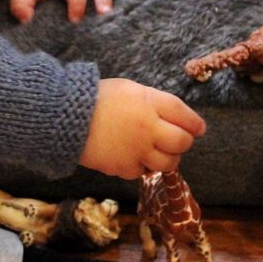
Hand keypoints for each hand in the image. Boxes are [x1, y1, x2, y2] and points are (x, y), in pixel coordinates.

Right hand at [78, 78, 206, 178]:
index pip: (184, 115)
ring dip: (168, 158)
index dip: (194, 123)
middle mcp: (148, 128)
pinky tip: (135, 156)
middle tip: (178, 140)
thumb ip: (153, 102)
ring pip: (169, 163)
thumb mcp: (128, 89)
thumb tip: (174, 117)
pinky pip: (144, 172)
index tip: (199, 128)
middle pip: (182, 142)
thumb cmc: (96, 98)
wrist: (64, 118)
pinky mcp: (124, 168)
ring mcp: (137, 150)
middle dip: (184, 142)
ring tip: (159, 151)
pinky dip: (144, 166)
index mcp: (149, 103)